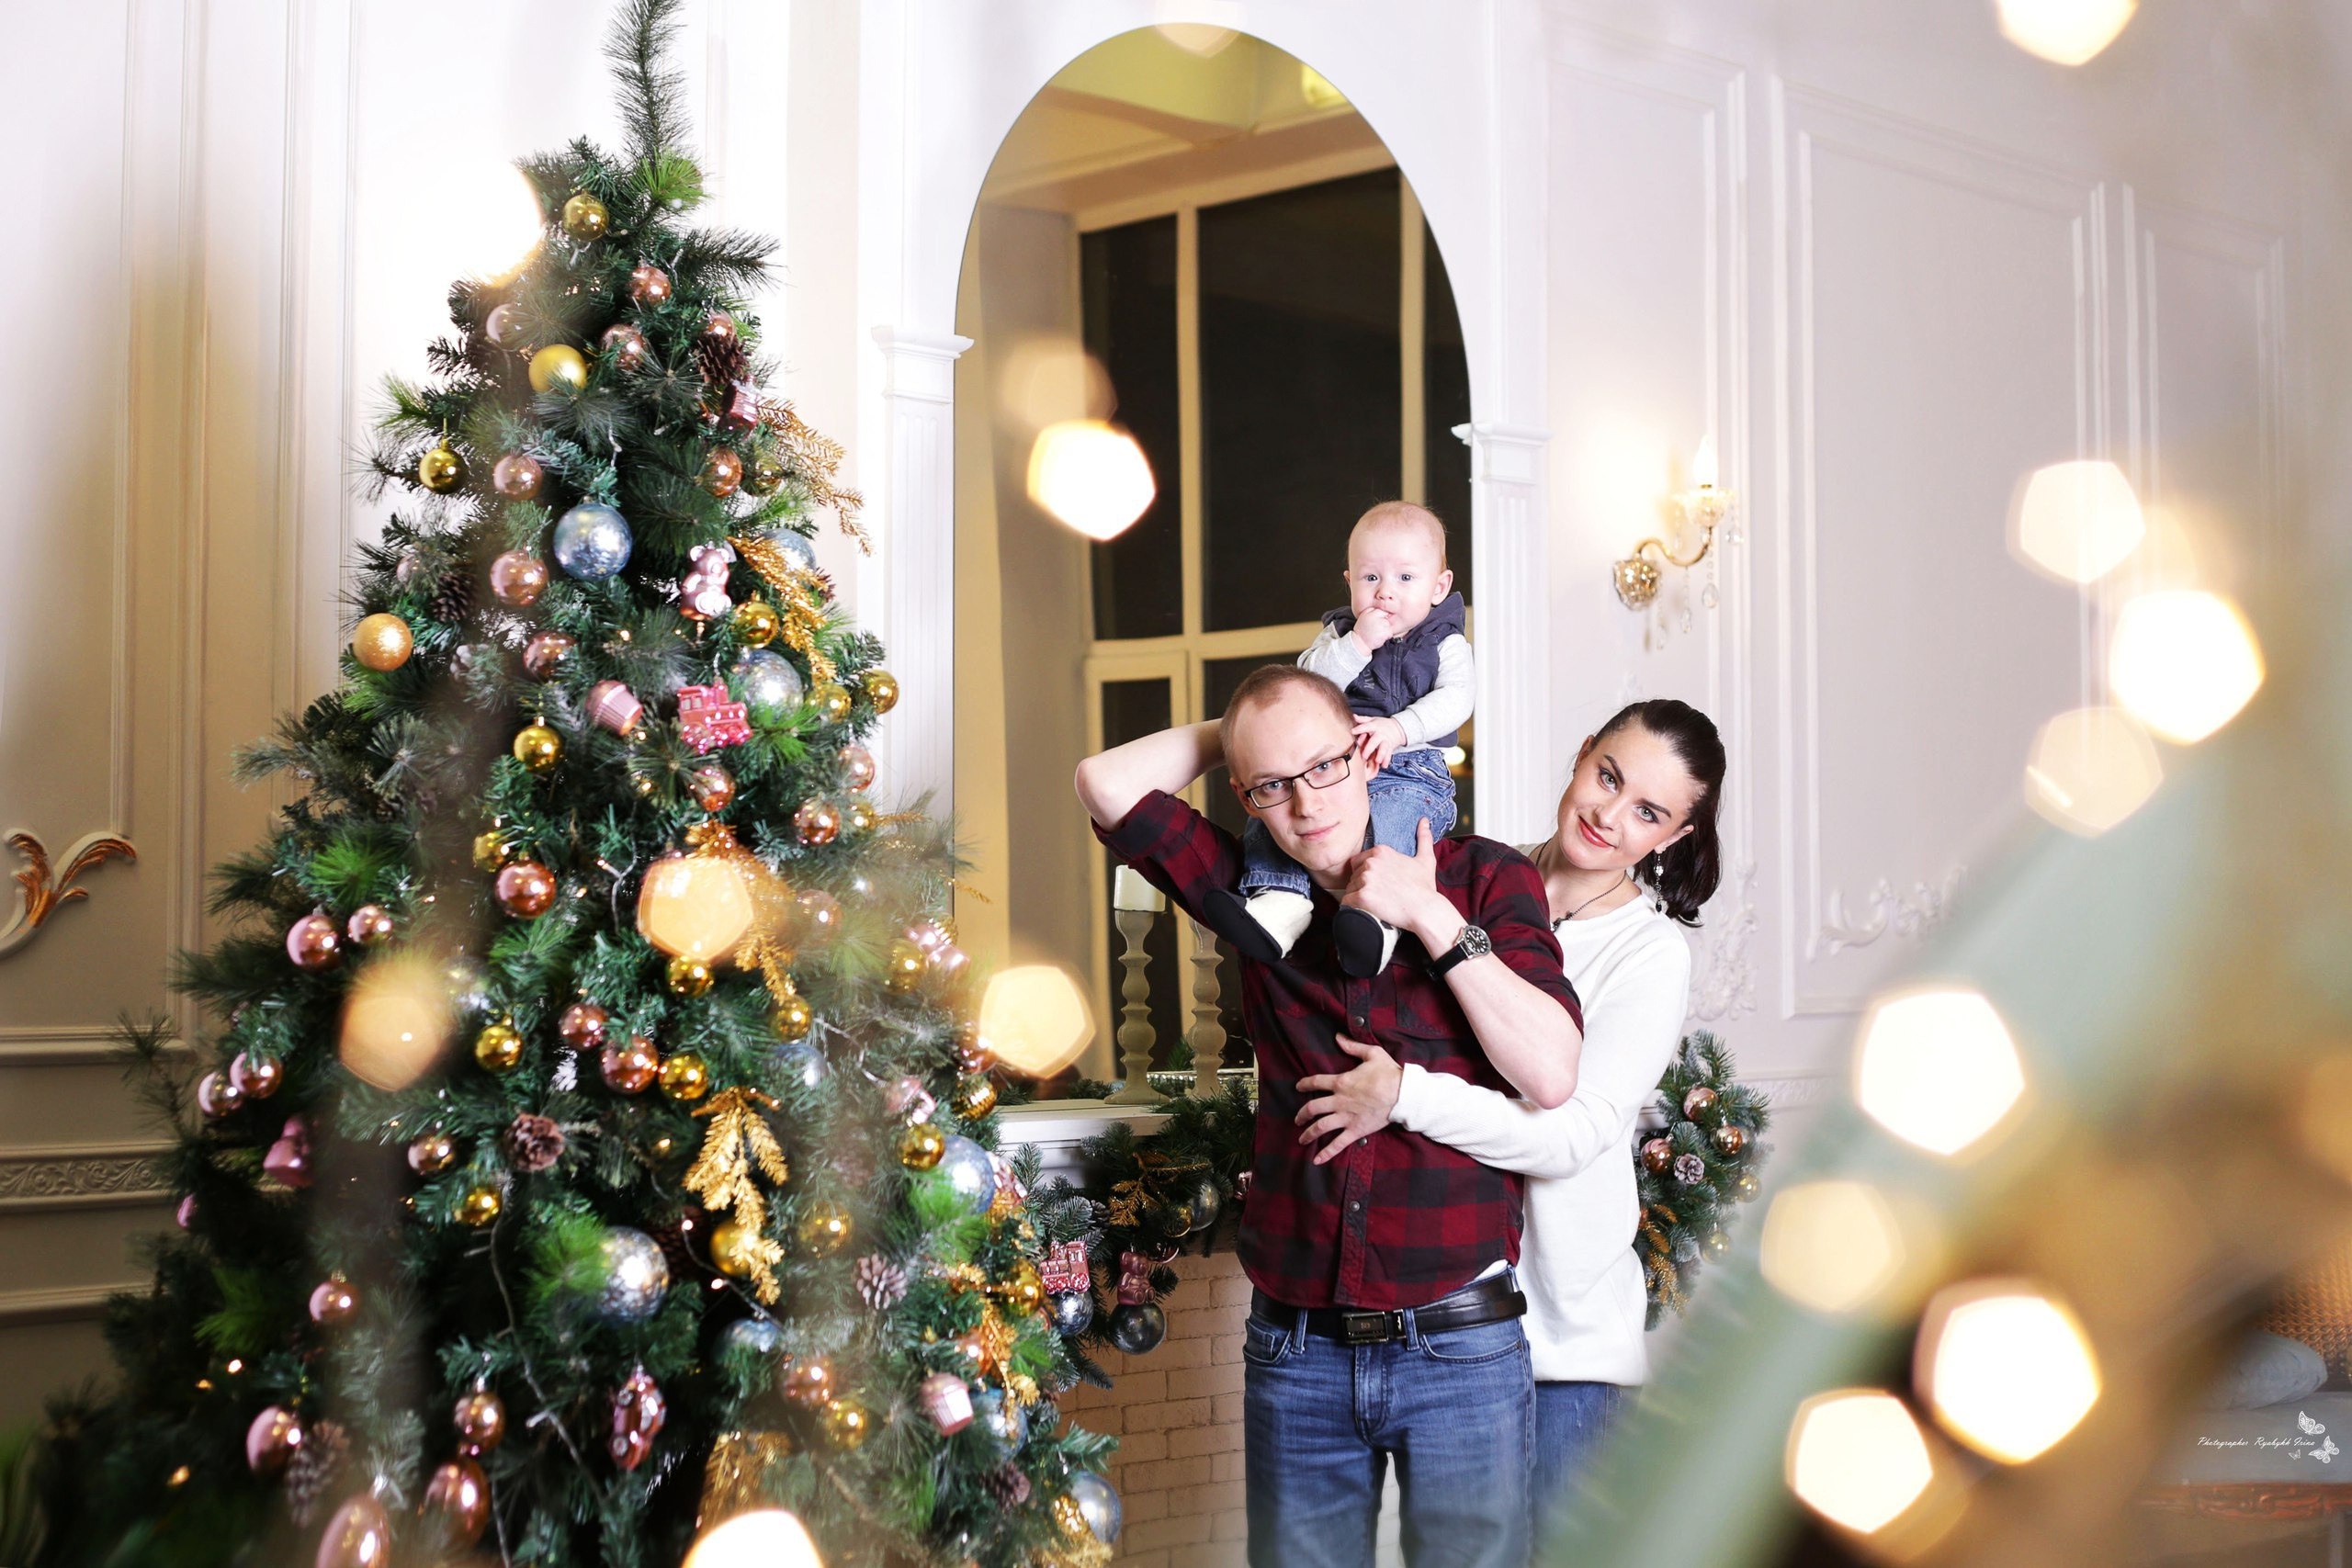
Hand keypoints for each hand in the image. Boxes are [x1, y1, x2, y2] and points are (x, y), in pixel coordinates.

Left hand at [1295, 1036, 1403, 1163]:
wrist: (1404, 1094)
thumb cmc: (1389, 1073)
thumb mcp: (1372, 1054)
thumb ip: (1353, 1046)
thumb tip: (1338, 1037)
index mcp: (1342, 1082)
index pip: (1316, 1082)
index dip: (1304, 1084)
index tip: (1298, 1087)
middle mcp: (1340, 1101)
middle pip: (1313, 1108)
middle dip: (1302, 1114)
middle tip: (1297, 1119)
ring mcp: (1347, 1117)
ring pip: (1321, 1127)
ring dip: (1309, 1133)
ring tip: (1302, 1138)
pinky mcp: (1356, 1130)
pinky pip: (1338, 1143)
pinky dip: (1327, 1152)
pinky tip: (1316, 1160)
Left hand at [1341, 818, 1453, 943]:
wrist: (1425, 910)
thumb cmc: (1424, 888)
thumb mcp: (1425, 859)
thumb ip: (1423, 838)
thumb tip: (1424, 820)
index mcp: (1380, 851)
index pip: (1358, 862)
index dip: (1366, 875)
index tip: (1378, 884)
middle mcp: (1371, 862)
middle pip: (1354, 875)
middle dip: (1362, 886)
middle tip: (1379, 895)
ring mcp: (1365, 879)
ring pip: (1350, 889)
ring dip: (1358, 897)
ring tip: (1376, 903)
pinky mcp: (1362, 896)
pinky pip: (1347, 902)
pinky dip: (1353, 907)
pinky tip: (1366, 909)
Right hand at [1351, 608, 1397, 652]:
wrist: (1359, 643)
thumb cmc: (1361, 632)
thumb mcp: (1363, 618)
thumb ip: (1370, 611)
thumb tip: (1381, 610)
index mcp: (1368, 612)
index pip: (1381, 611)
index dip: (1381, 617)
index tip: (1376, 624)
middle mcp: (1374, 616)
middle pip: (1386, 617)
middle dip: (1383, 623)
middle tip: (1376, 629)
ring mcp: (1380, 623)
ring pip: (1388, 625)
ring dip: (1385, 630)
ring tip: (1377, 633)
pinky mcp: (1384, 631)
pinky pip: (1390, 632)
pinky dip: (1387, 636)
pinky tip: (1379, 637)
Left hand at [1351, 716, 1406, 769]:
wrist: (1397, 728)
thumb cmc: (1381, 725)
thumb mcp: (1372, 720)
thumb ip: (1363, 720)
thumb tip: (1353, 716)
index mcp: (1374, 726)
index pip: (1366, 727)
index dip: (1359, 729)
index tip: (1352, 731)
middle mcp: (1380, 734)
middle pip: (1374, 741)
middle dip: (1369, 748)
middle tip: (1364, 756)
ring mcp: (1385, 741)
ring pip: (1383, 748)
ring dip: (1381, 755)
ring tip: (1377, 761)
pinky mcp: (1390, 747)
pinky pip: (1389, 754)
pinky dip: (1387, 760)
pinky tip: (1384, 765)